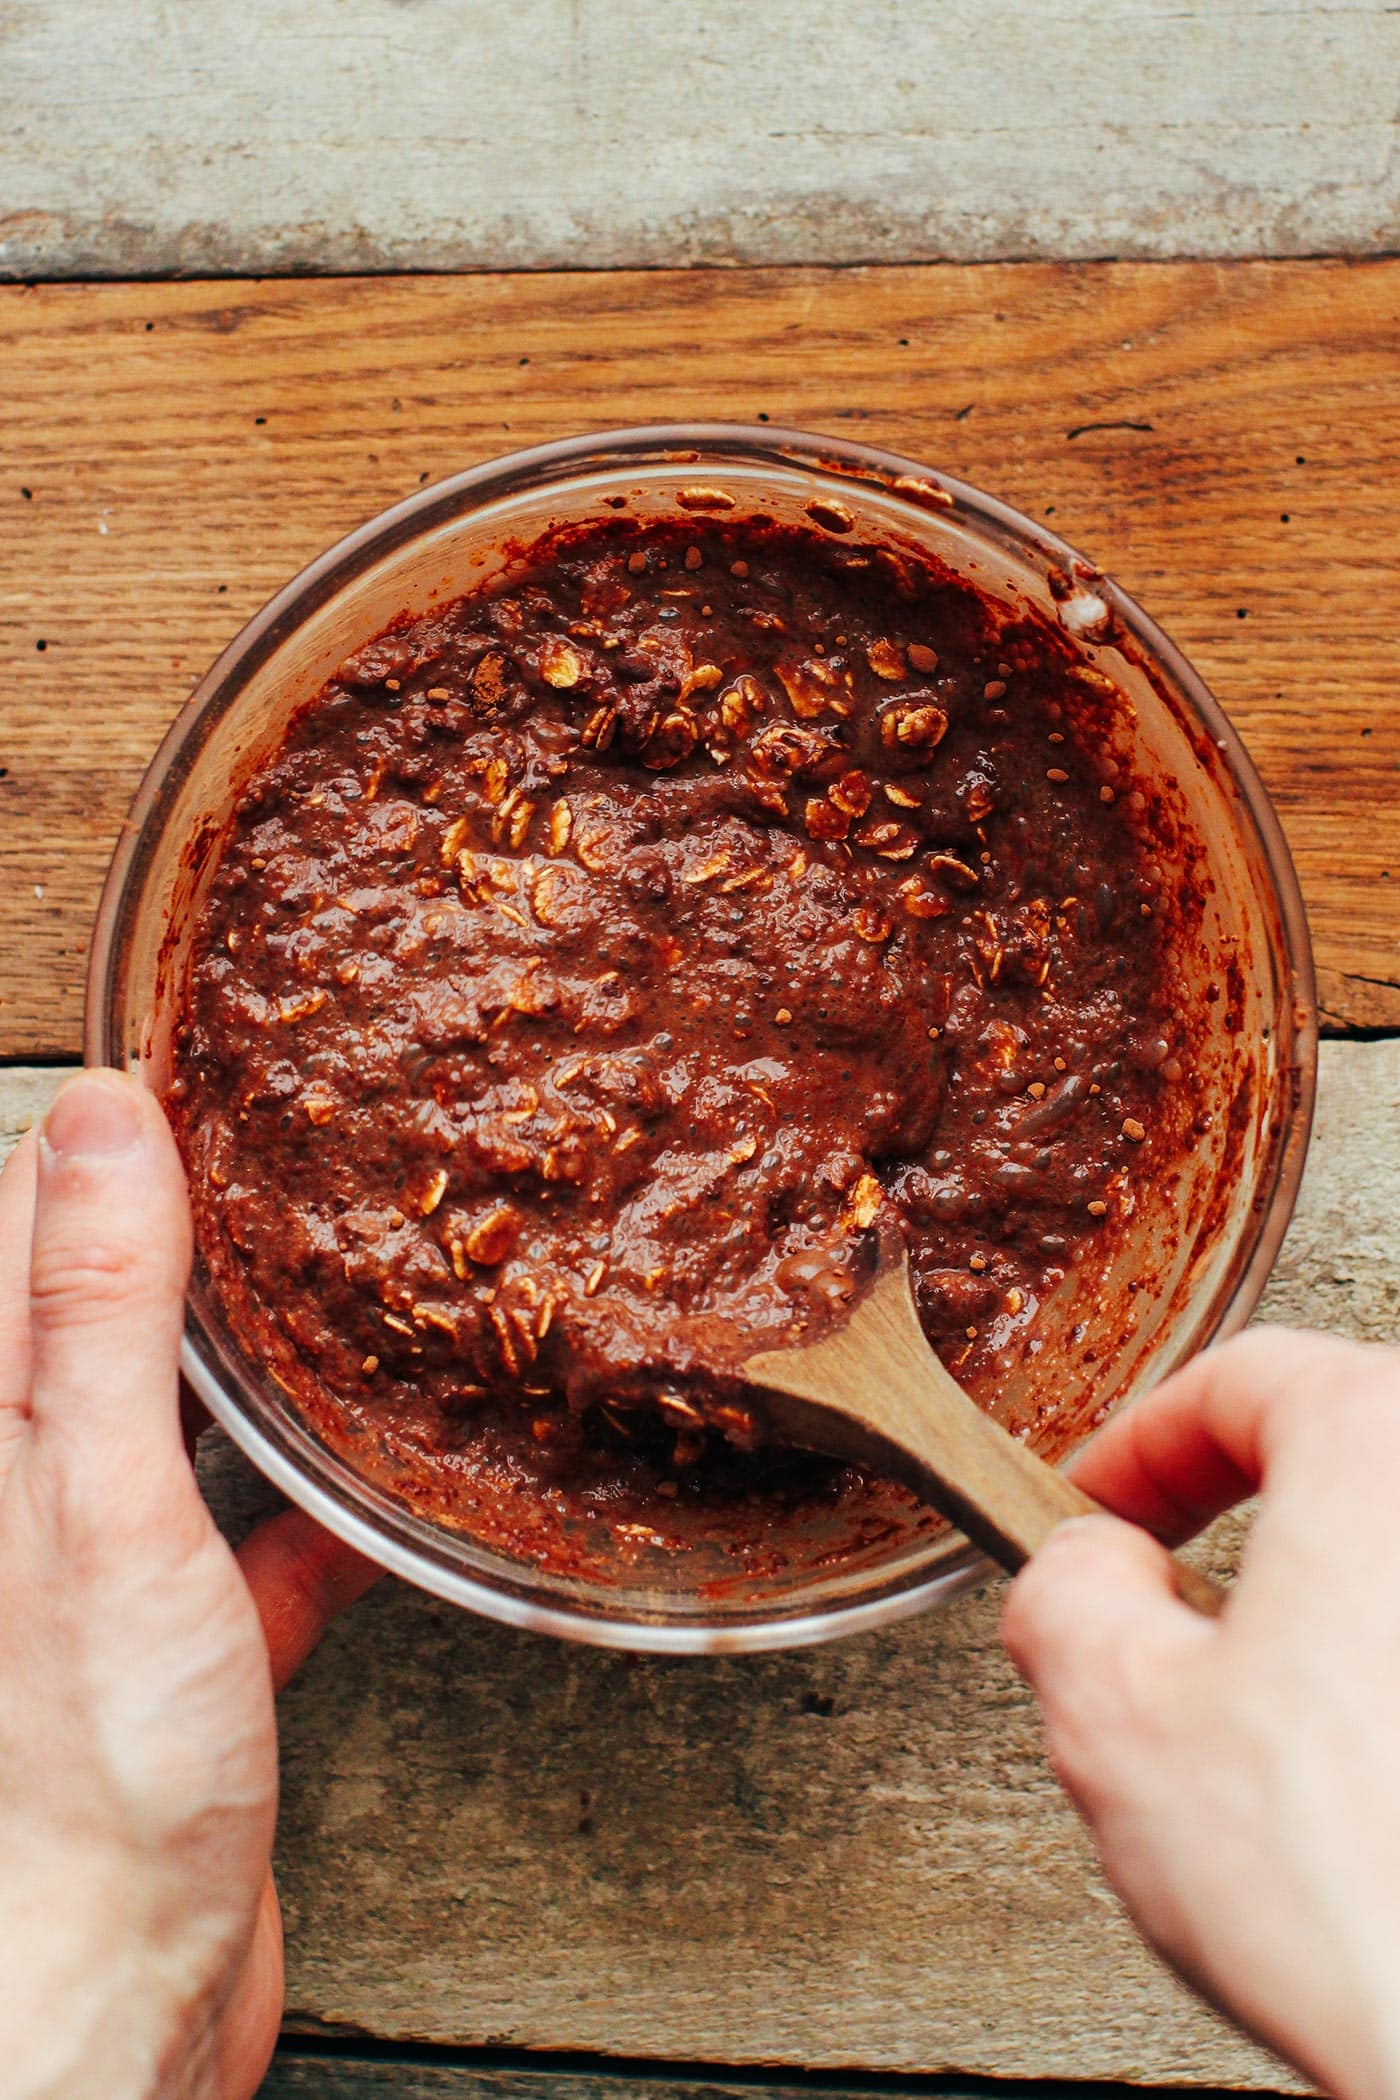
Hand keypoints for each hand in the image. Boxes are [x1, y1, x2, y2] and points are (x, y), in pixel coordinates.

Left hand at [0, 1071, 379, 2099]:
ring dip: (258, 1363)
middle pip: (107, 1312)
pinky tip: (376, 1493)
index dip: (107, 1137)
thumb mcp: (94, 1498)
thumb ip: (95, 1306)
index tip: (203, 1069)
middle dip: (197, 1238)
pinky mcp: (169, 1645)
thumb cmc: (77, 1770)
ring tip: (347, 1292)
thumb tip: (101, 1119)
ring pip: (180, 1416)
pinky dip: (309, 1510)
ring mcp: (96, 1563)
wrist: (111, 1997)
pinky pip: (247, 1540)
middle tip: (300, 1163)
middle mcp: (24, 1482)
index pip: (16, 1220)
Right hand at [1002, 1326, 1399, 2099]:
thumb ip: (1064, 1591)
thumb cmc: (1366, 1897)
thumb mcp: (1116, 1718)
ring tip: (1265, 1717)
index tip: (1099, 1509)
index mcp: (1384, 1446)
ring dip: (1330, 1603)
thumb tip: (1089, 1569)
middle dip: (1239, 1520)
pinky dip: (1388, 1679)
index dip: (1140, 1447)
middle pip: (1345, 1451)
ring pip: (1398, 1554)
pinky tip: (1365, 1783)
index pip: (1245, 1380)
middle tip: (1168, 1610)